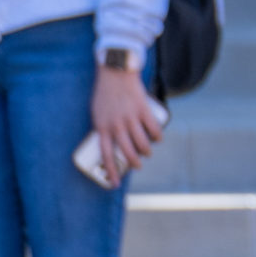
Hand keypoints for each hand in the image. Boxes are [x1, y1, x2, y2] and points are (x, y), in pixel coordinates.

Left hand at [92, 65, 162, 180]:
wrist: (115, 72)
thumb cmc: (104, 93)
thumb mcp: (97, 112)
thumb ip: (104, 127)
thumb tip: (112, 142)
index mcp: (101, 127)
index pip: (105, 154)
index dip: (110, 171)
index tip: (113, 184)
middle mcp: (116, 125)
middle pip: (127, 152)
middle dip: (134, 163)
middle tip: (138, 165)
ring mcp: (130, 118)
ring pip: (142, 144)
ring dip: (146, 152)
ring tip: (147, 152)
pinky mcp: (143, 110)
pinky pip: (154, 130)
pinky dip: (158, 137)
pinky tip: (158, 139)